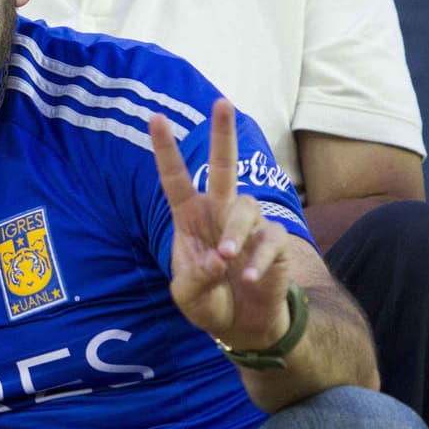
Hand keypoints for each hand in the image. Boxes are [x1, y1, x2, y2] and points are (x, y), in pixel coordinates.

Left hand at [149, 99, 291, 348]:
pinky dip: (256, 259)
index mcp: (190, 218)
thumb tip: (217, 259)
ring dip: (233, 234)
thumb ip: (194, 278)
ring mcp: (249, 225)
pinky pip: (269, 239)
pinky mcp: (273, 243)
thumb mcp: (188, 296)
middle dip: (223, 134)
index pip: (175, 178)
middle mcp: (219, 213)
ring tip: (225, 261)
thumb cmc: (209, 301)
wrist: (242, 325)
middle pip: (224, 166)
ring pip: (245, 207)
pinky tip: (246, 277)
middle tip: (222, 103)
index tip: (155, 118)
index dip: (166, 150)